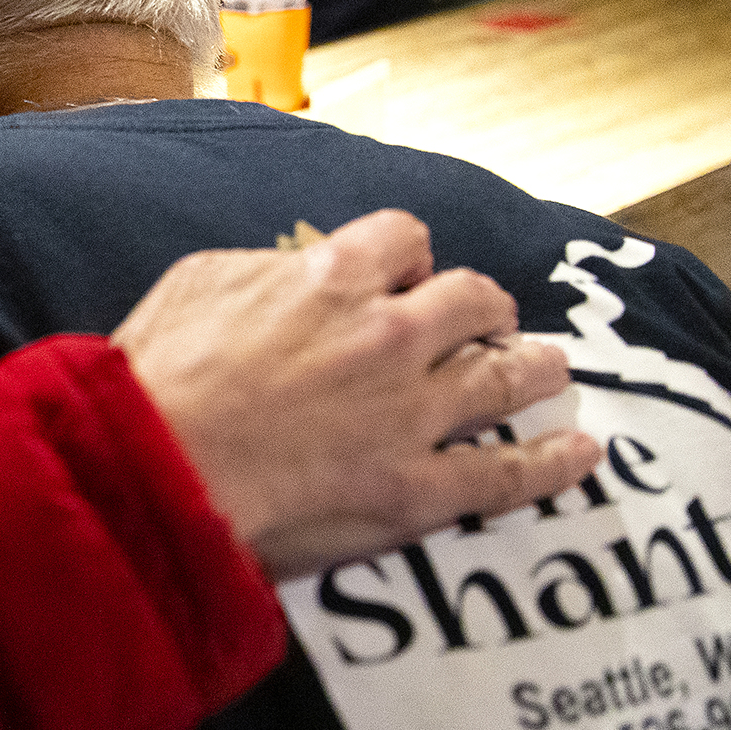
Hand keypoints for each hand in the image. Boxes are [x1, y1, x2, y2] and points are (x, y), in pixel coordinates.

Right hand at [114, 209, 598, 579]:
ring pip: (505, 377)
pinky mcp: (413, 491)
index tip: (405, 273)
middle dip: (486, 308)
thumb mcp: (197, 283)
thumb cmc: (156, 377)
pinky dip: (550, 464)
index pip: (404, 238)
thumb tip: (290, 273)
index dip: (409, 255)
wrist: (151, 469)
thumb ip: (263, 271)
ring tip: (551, 370)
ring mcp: (410, 415)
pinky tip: (579, 453)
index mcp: (332, 277)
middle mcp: (388, 336)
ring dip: (536, 369)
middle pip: (473, 300)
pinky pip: (504, 475)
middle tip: (487, 321)